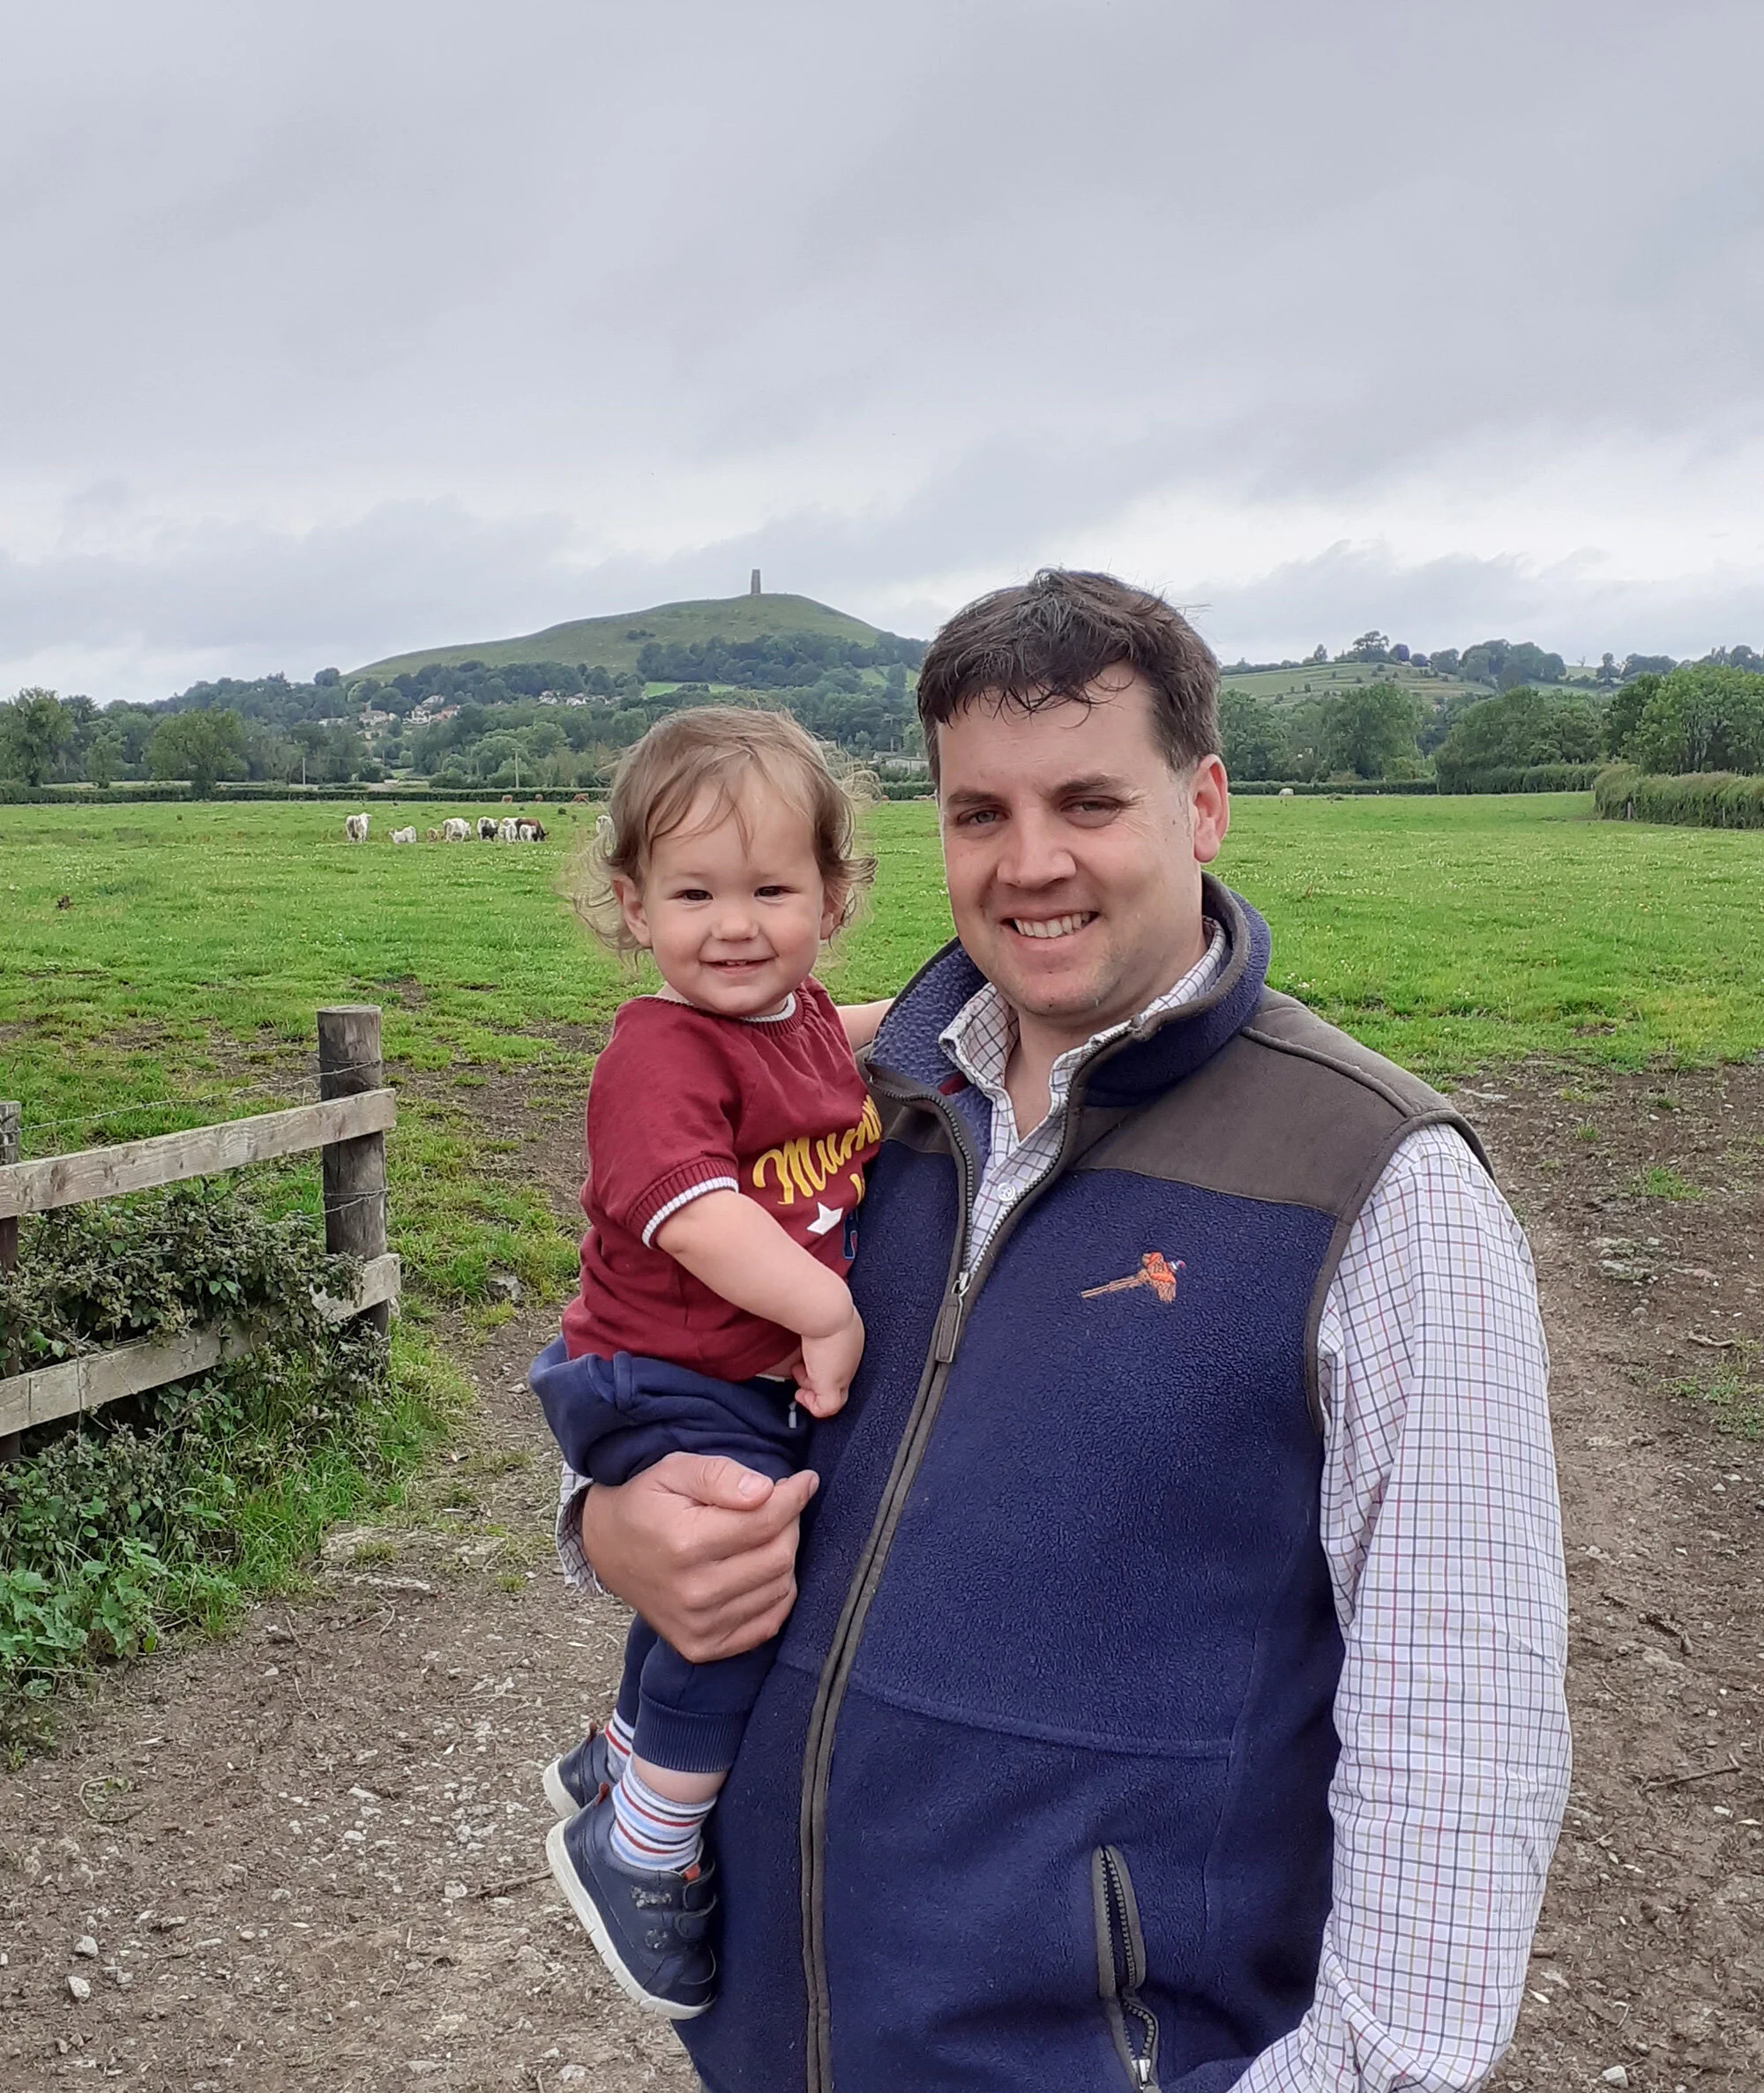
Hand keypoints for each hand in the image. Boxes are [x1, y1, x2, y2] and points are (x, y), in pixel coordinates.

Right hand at [581, 1452, 817, 1663]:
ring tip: (764, 1535)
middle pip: (779, 1557)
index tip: (803, 1481)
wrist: (608, 1549)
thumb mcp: (675, 1469)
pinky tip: (759, 1569)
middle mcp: (693, 1592)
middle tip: (778, 1506)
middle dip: (790, 1524)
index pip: (766, 1521)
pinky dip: (776, 1593)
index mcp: (684, 1544)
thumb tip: (766, 1491)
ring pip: (780, 1589)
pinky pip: (769, 1622)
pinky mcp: (702, 1647)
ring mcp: (698, 1626)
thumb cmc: (646, 1503)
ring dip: (784, 1557)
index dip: (794, 1496)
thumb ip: (721, 1475)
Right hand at [795, 1302, 863, 1418]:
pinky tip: (800, 1393)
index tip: (807, 1358)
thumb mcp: (820, 1313)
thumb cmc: (817, 1303)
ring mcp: (844, 1373)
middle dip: (816, 1377)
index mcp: (851, 1336)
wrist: (824, 1307)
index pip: (842, 1359)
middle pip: (838, 1377)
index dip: (823, 1362)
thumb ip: (816, 1320)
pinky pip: (825, 1408)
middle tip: (800, 1368)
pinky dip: (810, 1404)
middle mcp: (852, 1356)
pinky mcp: (832, 1384)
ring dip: (812, 1389)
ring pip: (833, 1394)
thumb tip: (801, 1320)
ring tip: (799, 1374)